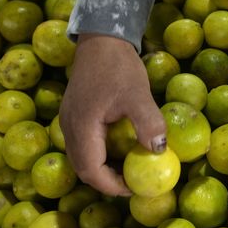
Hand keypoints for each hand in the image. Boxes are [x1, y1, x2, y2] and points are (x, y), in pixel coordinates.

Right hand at [59, 34, 166, 195]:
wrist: (101, 39)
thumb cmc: (118, 66)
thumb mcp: (138, 94)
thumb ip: (147, 122)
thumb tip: (159, 150)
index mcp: (81, 127)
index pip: (91, 171)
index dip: (112, 186)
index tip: (136, 189)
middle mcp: (69, 128)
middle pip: (84, 168)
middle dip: (108, 181)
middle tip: (135, 183)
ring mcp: (70, 121)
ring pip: (83, 157)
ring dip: (105, 168)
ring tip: (131, 169)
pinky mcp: (76, 114)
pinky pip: (86, 144)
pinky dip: (102, 154)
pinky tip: (122, 148)